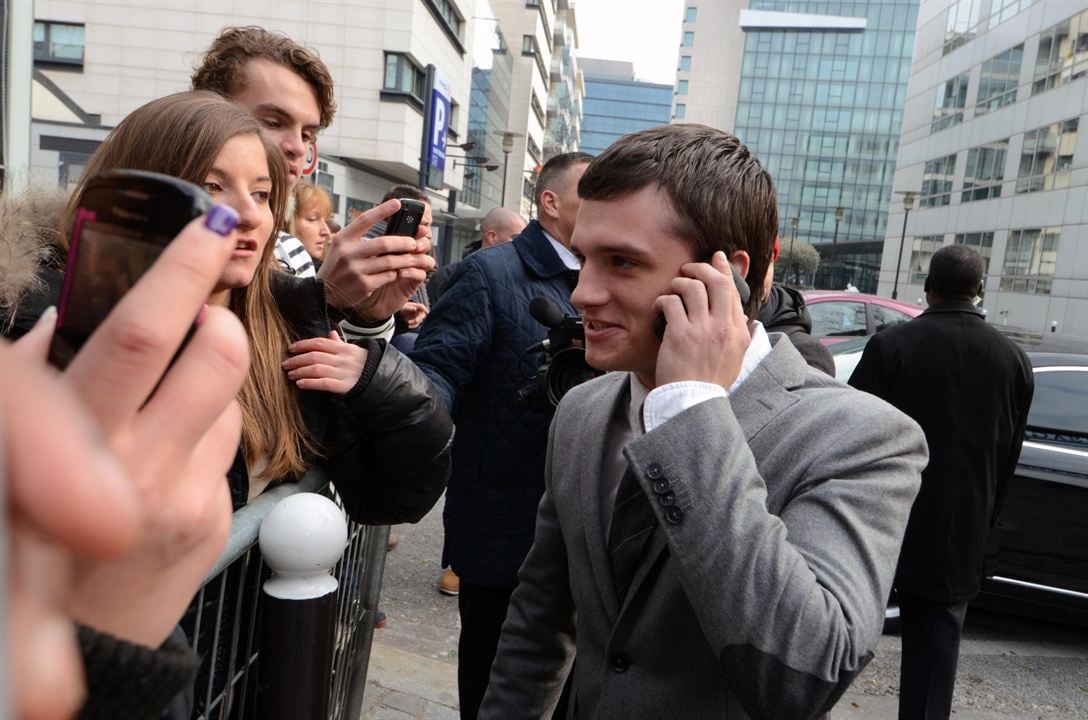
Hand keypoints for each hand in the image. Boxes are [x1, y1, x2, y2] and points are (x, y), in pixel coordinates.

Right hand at [4, 214, 248, 717]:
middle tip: (202, 302)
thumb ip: (39, 380)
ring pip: (228, 394)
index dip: (180, 271)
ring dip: (206, 374)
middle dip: (216, 308)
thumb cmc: (34, 534)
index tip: (209, 228)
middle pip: (215, 353)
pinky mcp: (215, 518)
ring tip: (163, 398)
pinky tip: (167, 454)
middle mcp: (137, 463)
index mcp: (76, 435)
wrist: (68, 640)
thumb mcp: (14, 455)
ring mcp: (185, 493)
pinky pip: (228, 446)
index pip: (144, 333)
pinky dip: (204, 431)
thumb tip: (69, 313)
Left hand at [283, 331, 367, 393]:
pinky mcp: (345, 387)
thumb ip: (340, 343)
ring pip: (316, 369)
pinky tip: (300, 384)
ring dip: (300, 371)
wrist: (383, 382)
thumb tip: (330, 333)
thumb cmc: (367, 366)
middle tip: (285, 364)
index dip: (303, 345)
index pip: (319, 343)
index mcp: (345, 348)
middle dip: (297, 359)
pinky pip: (324, 383)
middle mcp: (343, 359)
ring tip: (291, 375)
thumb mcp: (355, 351)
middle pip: (314, 356)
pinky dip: (310, 383)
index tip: (291, 348)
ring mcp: (344, 373)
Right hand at [317, 199, 435, 322]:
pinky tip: (397, 272)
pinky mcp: (364, 285)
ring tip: (412, 258)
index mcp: (344, 238)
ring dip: (404, 259)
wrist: (325, 293)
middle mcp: (348, 252)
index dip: (383, 210)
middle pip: (384, 243)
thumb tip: (383, 223)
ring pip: (389, 261)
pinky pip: (387, 276)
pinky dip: (395, 273)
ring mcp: (356, 270)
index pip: (365, 219)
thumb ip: (358, 236)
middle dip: (403, 242)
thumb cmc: (337, 266)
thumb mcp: (341, 246)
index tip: (397, 203)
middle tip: (413, 242)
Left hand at [398, 301, 428, 328]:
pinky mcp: (416, 322)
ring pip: (419, 321)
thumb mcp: (405, 307)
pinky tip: (409, 326)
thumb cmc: (404, 308)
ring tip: (408, 322)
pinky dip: (413, 326)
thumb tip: (415, 309)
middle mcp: (419, 311)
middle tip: (416, 320)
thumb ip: (410, 308)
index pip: (422, 307)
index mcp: (417, 306)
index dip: (425, 309)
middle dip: (419, 318)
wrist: (401, 313)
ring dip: (414, 322)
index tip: (427, 312)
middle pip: (422, 315)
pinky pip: (416, 324)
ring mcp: (419, 317)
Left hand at [652, 251, 750, 388]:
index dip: (724, 271)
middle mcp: (724, 327)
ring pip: (693, 287)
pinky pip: (671, 302)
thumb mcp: (736, 358)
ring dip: (679, 282)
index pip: (733, 292)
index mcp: (739, 332)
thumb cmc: (710, 383)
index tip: (717, 258)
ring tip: (672, 288)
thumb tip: (743, 317)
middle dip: (702, 267)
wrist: (693, 402)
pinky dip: (663, 300)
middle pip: (717, 282)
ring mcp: (703, 329)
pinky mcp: (680, 334)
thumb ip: (739, 336)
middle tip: (689, 267)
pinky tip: (659, 307)